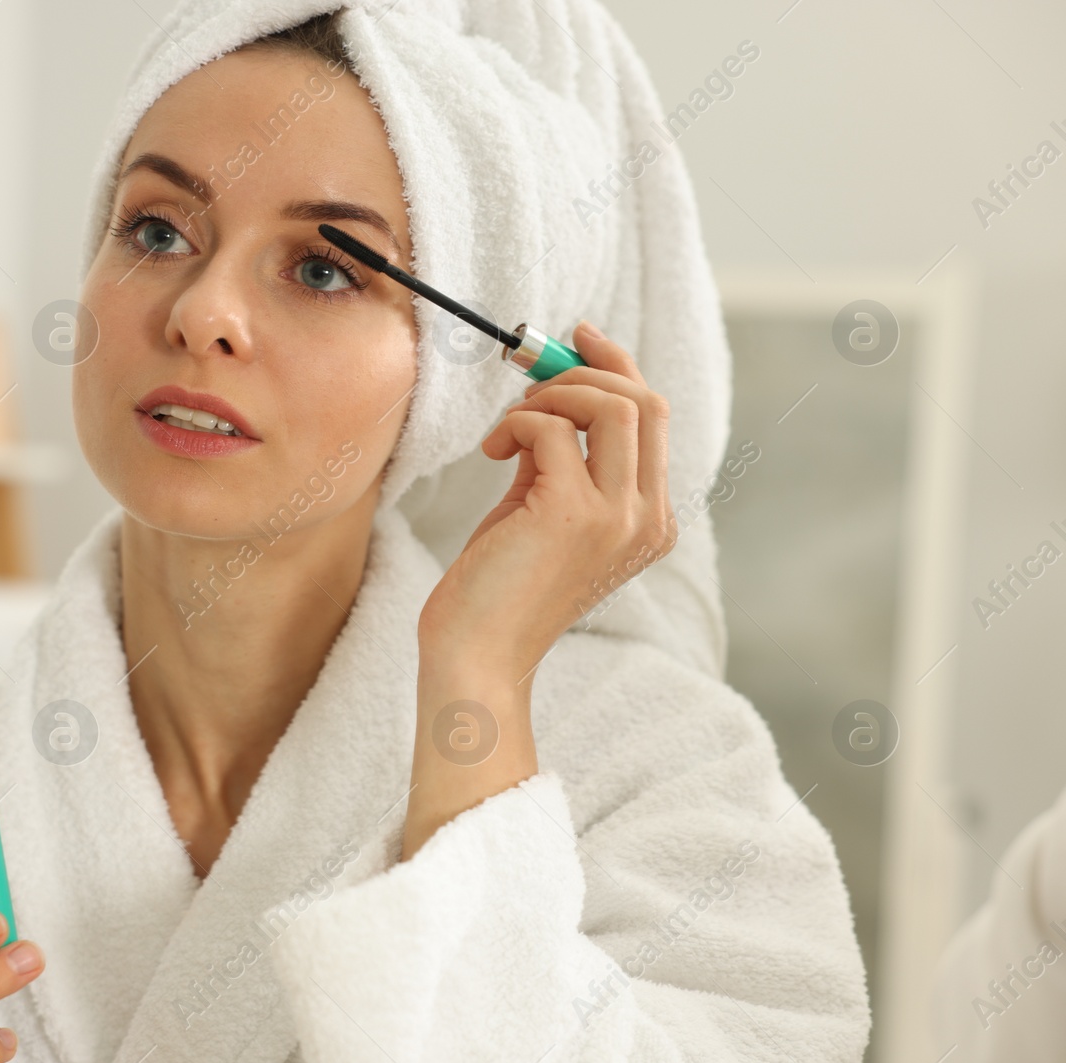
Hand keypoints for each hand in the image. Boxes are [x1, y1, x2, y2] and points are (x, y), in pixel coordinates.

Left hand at [401, 321, 674, 860]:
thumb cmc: (496, 591)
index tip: (575, 339)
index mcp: (650, 521)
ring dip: (549, 396)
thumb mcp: (541, 512)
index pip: (653, 419)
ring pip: (612, 404)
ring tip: (508, 429)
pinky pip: (550, 430)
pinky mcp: (575, 515)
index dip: (617, 367)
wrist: (475, 658)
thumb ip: (560, 460)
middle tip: (530, 370)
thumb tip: (550, 396)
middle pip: (646, 401)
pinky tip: (491, 453)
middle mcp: (649, 519)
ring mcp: (619, 518)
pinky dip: (515, 425)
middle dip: (585, 369)